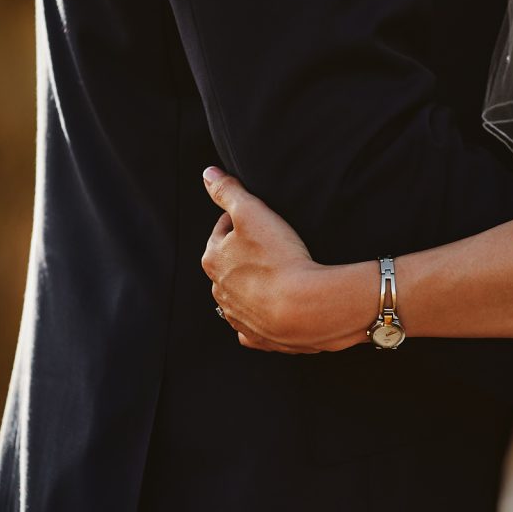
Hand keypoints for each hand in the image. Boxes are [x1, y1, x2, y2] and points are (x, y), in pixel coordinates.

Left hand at [201, 167, 377, 352]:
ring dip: (252, 287)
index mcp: (213, 259)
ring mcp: (237, 317)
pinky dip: (259, 319)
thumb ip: (228, 191)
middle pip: (228, 265)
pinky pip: (252, 327)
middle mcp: (219, 291)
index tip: (261, 220)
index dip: (241, 222)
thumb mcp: (252, 213)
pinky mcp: (258, 337)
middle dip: (243, 256)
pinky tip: (275, 311)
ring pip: (237, 297)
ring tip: (277, 277)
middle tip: (271, 247)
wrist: (306, 309)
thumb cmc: (278, 258)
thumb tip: (207, 174)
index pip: (222, 231)